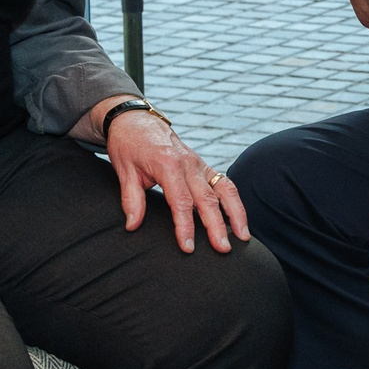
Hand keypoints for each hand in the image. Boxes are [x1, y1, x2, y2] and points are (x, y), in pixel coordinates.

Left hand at [105, 105, 246, 252]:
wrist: (135, 119)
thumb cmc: (128, 145)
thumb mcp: (124, 171)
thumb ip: (131, 199)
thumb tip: (133, 226)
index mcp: (168, 164)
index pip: (181, 202)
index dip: (185, 227)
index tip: (188, 248)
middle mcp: (189, 163)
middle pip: (208, 199)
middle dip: (217, 226)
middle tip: (224, 249)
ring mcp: (199, 163)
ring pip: (224, 189)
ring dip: (236, 214)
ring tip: (244, 237)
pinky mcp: (203, 165)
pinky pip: (224, 182)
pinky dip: (234, 201)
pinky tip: (239, 219)